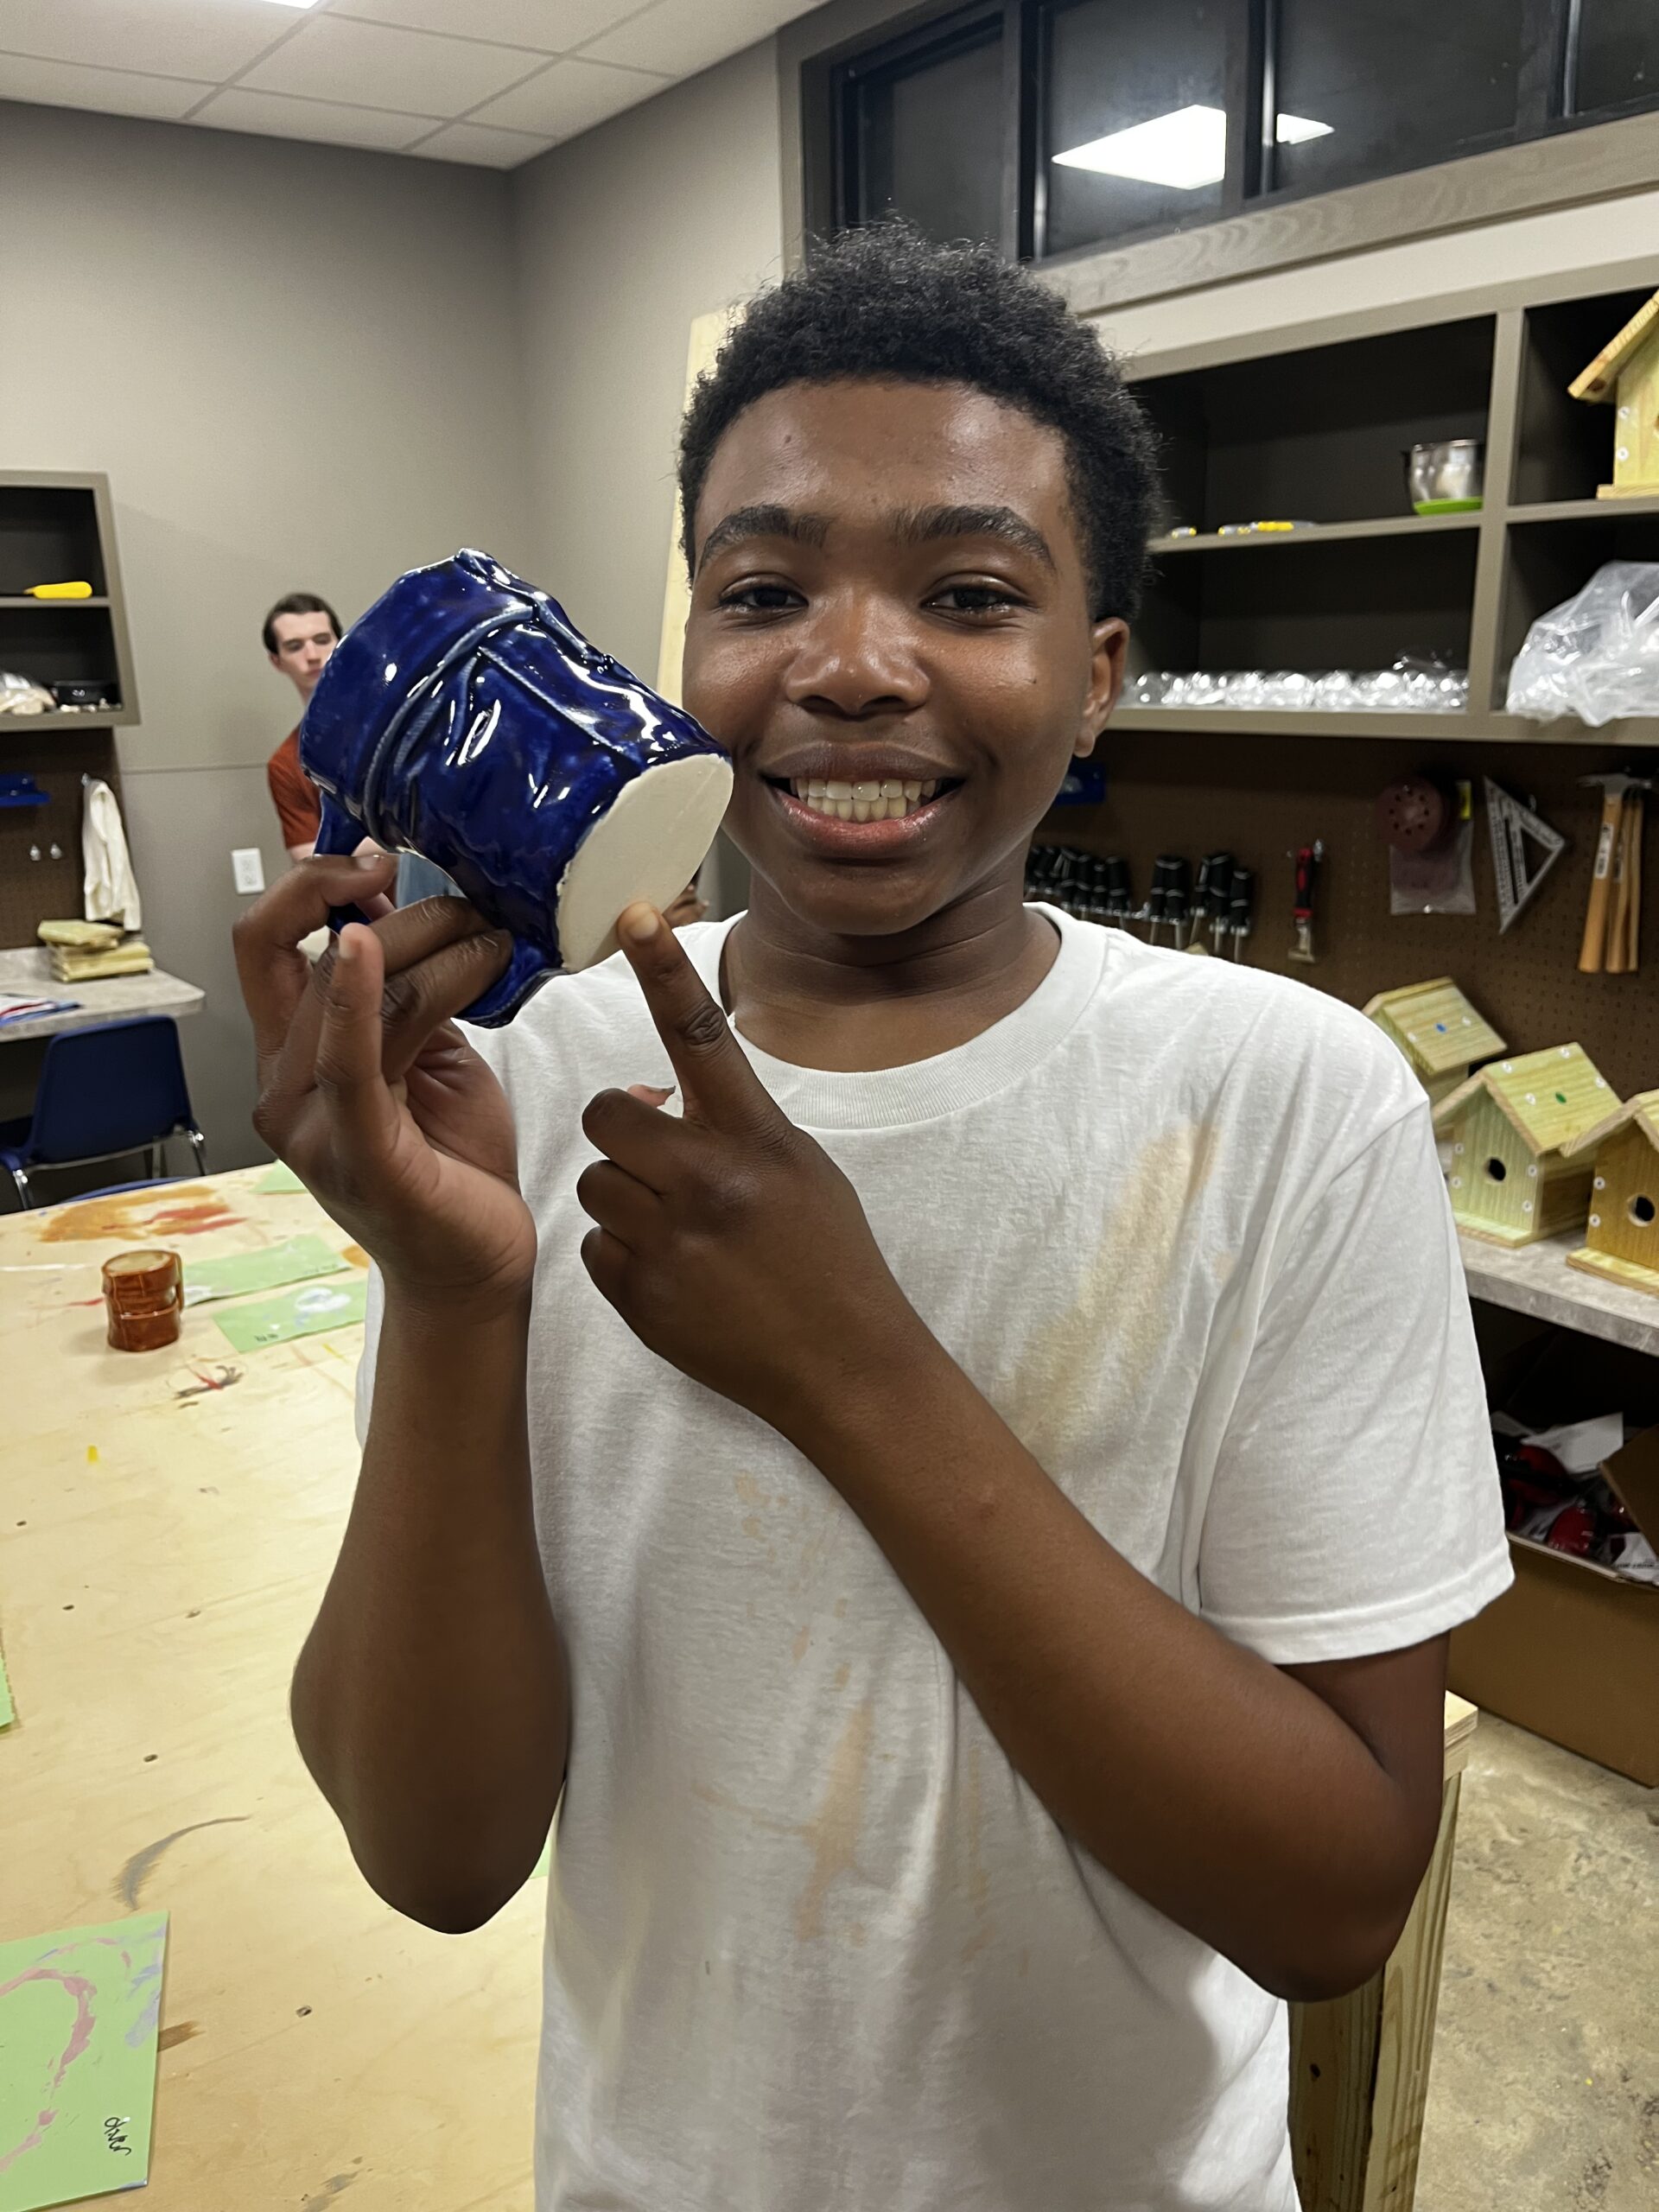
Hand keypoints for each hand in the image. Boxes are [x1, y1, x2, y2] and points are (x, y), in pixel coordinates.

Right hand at [234, 857, 535, 1315]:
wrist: (476, 1270)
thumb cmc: (453, 1166)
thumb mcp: (428, 1057)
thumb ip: (403, 993)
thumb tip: (408, 906)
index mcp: (293, 1057)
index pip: (267, 944)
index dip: (309, 886)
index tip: (378, 857)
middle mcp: (284, 1086)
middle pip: (318, 956)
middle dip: (399, 913)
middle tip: (473, 905)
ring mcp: (311, 1123)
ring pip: (349, 991)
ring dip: (429, 946)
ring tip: (493, 938)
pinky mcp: (355, 1152)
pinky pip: (347, 1060)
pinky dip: (355, 997)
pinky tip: (368, 947)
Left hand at [576, 904, 923, 1437]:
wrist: (847, 1367)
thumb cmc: (830, 1260)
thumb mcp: (800, 1169)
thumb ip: (728, 1127)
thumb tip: (647, 1094)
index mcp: (758, 1138)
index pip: (703, 1036)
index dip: (667, 972)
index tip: (637, 915)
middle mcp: (711, 1180)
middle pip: (607, 1115)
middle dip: (621, 1132)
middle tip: (658, 1160)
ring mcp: (672, 1240)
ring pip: (593, 1183)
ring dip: (624, 1199)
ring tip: (680, 1230)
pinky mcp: (642, 1296)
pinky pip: (595, 1248)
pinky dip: (625, 1259)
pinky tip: (677, 1277)